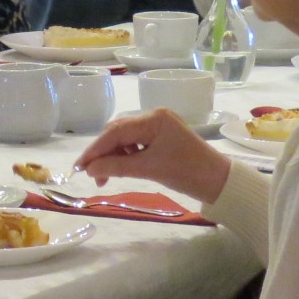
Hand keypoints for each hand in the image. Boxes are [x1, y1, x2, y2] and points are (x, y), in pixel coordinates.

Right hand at [76, 108, 231, 203]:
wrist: (219, 181)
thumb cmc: (186, 172)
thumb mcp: (148, 169)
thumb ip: (116, 167)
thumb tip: (89, 169)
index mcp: (153, 118)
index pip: (115, 131)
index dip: (95, 149)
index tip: (79, 167)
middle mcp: (154, 116)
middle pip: (118, 131)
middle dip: (103, 153)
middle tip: (93, 176)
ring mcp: (159, 126)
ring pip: (126, 138)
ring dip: (114, 156)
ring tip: (107, 177)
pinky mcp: (163, 137)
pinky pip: (137, 143)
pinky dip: (126, 156)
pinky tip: (123, 168)